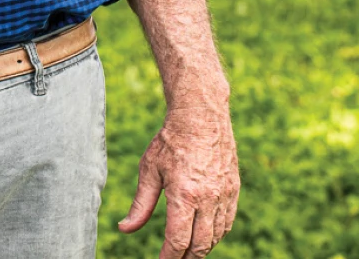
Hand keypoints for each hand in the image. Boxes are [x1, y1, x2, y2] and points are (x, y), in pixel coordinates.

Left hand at [117, 102, 240, 257]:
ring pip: (216, 235)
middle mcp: (208, 198)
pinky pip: (228, 220)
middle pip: (200, 245)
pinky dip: (217, 233)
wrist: (201, 113)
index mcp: (185, 195)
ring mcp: (224, 193)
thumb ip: (140, 204)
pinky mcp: (233, 187)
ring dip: (202, 248)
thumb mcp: (149, 170)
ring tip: (188, 251)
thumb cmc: (171, 140)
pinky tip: (206, 235)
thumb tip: (125, 229)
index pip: (178, 241)